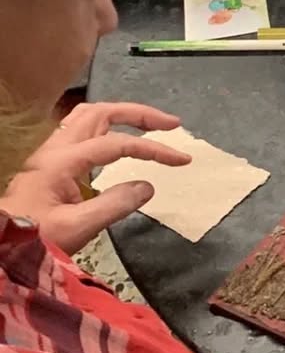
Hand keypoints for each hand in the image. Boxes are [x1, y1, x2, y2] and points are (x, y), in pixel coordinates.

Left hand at [0, 102, 189, 252]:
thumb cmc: (34, 239)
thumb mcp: (76, 228)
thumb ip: (114, 205)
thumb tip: (148, 186)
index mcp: (61, 162)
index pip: (116, 144)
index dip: (152, 149)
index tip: (182, 161)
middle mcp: (55, 149)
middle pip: (100, 113)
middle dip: (139, 114)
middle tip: (171, 125)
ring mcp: (51, 154)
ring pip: (89, 117)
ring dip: (122, 115)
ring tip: (151, 125)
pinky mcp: (51, 164)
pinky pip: (82, 131)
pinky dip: (108, 127)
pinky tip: (120, 141)